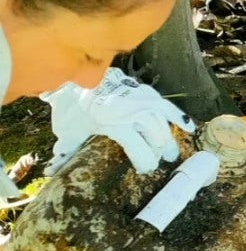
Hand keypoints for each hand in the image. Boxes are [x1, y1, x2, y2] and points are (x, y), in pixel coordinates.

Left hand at [43, 69, 192, 174]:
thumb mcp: (68, 130)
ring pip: (163, 125)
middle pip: (155, 138)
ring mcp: (142, 100)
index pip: (139, 147)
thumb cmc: (72, 108)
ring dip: (168, 141)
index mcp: (115, 123)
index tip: (145, 170)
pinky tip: (189, 127)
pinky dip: (178, 116)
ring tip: (171, 154)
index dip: (144, 162)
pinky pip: (167, 106)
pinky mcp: (146, 92)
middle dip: (158, 153)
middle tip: (158, 163)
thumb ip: (66, 152)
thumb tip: (50, 173)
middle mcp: (133, 111)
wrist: (78, 77)